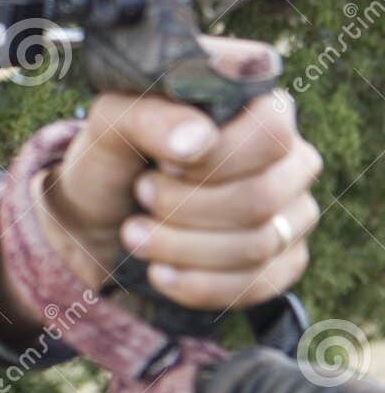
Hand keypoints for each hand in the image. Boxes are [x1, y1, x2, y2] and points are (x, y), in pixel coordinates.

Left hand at [34, 36, 321, 310]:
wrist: (101, 217)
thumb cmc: (114, 156)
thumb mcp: (112, 124)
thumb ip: (151, 117)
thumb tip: (198, 139)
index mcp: (257, 107)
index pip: (270, 132)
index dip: (214, 157)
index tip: (163, 162)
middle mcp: (290, 158)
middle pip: (261, 197)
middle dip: (184, 206)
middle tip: (141, 195)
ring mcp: (292, 212)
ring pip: (257, 244)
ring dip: (182, 246)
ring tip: (134, 234)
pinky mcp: (283, 261)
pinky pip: (257, 284)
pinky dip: (199, 284)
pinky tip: (160, 273)